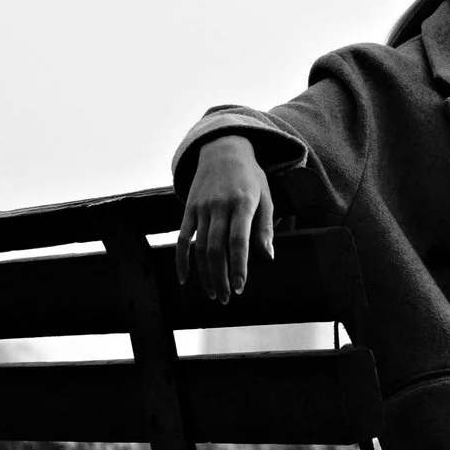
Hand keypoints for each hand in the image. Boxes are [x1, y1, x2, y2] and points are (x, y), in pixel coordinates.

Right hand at [176, 137, 273, 305]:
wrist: (223, 150)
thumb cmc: (251, 178)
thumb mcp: (266, 197)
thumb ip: (265, 228)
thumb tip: (268, 256)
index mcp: (243, 204)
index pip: (238, 241)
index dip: (238, 266)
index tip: (240, 287)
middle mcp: (219, 206)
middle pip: (216, 249)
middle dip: (220, 277)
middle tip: (226, 299)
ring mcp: (201, 208)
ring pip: (199, 247)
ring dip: (205, 274)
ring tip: (214, 294)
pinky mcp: (188, 209)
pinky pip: (181, 238)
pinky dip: (181, 260)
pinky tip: (185, 280)